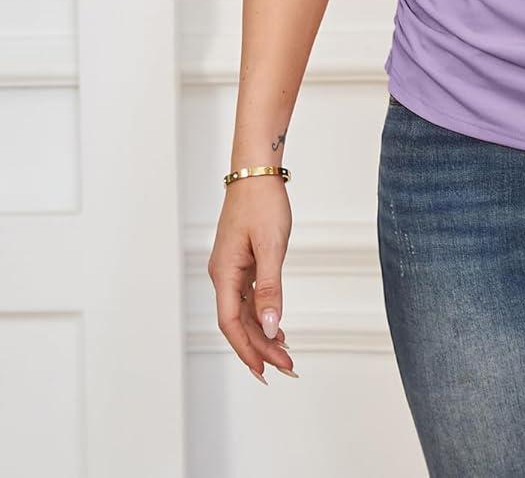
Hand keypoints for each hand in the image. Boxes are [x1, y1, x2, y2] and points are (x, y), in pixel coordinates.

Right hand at [208, 178, 297, 382]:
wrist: (257, 171)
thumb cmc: (262, 202)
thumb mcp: (271, 246)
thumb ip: (270, 288)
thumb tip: (269, 326)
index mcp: (224, 273)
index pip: (231, 323)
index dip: (247, 349)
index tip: (265, 369)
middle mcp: (223, 274)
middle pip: (238, 322)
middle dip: (260, 347)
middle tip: (285, 367)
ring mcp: (232, 268)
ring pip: (244, 311)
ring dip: (261, 333)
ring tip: (283, 354)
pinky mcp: (242, 261)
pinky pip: (249, 297)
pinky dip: (262, 314)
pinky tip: (275, 325)